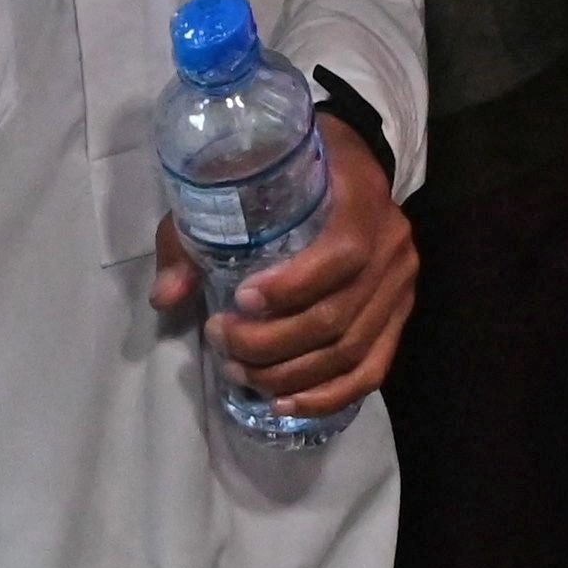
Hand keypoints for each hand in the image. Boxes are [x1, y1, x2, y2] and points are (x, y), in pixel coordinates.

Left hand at [147, 114, 418, 413]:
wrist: (347, 164)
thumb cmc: (288, 167)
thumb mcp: (239, 179)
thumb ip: (197, 231)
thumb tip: (166, 296)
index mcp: (362, 196)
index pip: (342, 254)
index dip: (291, 288)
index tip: (239, 300)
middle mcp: (391, 244)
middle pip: (338, 316)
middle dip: (272, 344)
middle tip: (223, 342)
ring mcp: (401, 284)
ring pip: (350, 351)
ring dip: (290, 375)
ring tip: (241, 372)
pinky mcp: (399, 316)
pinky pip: (371, 370)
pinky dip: (327, 395)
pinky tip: (285, 403)